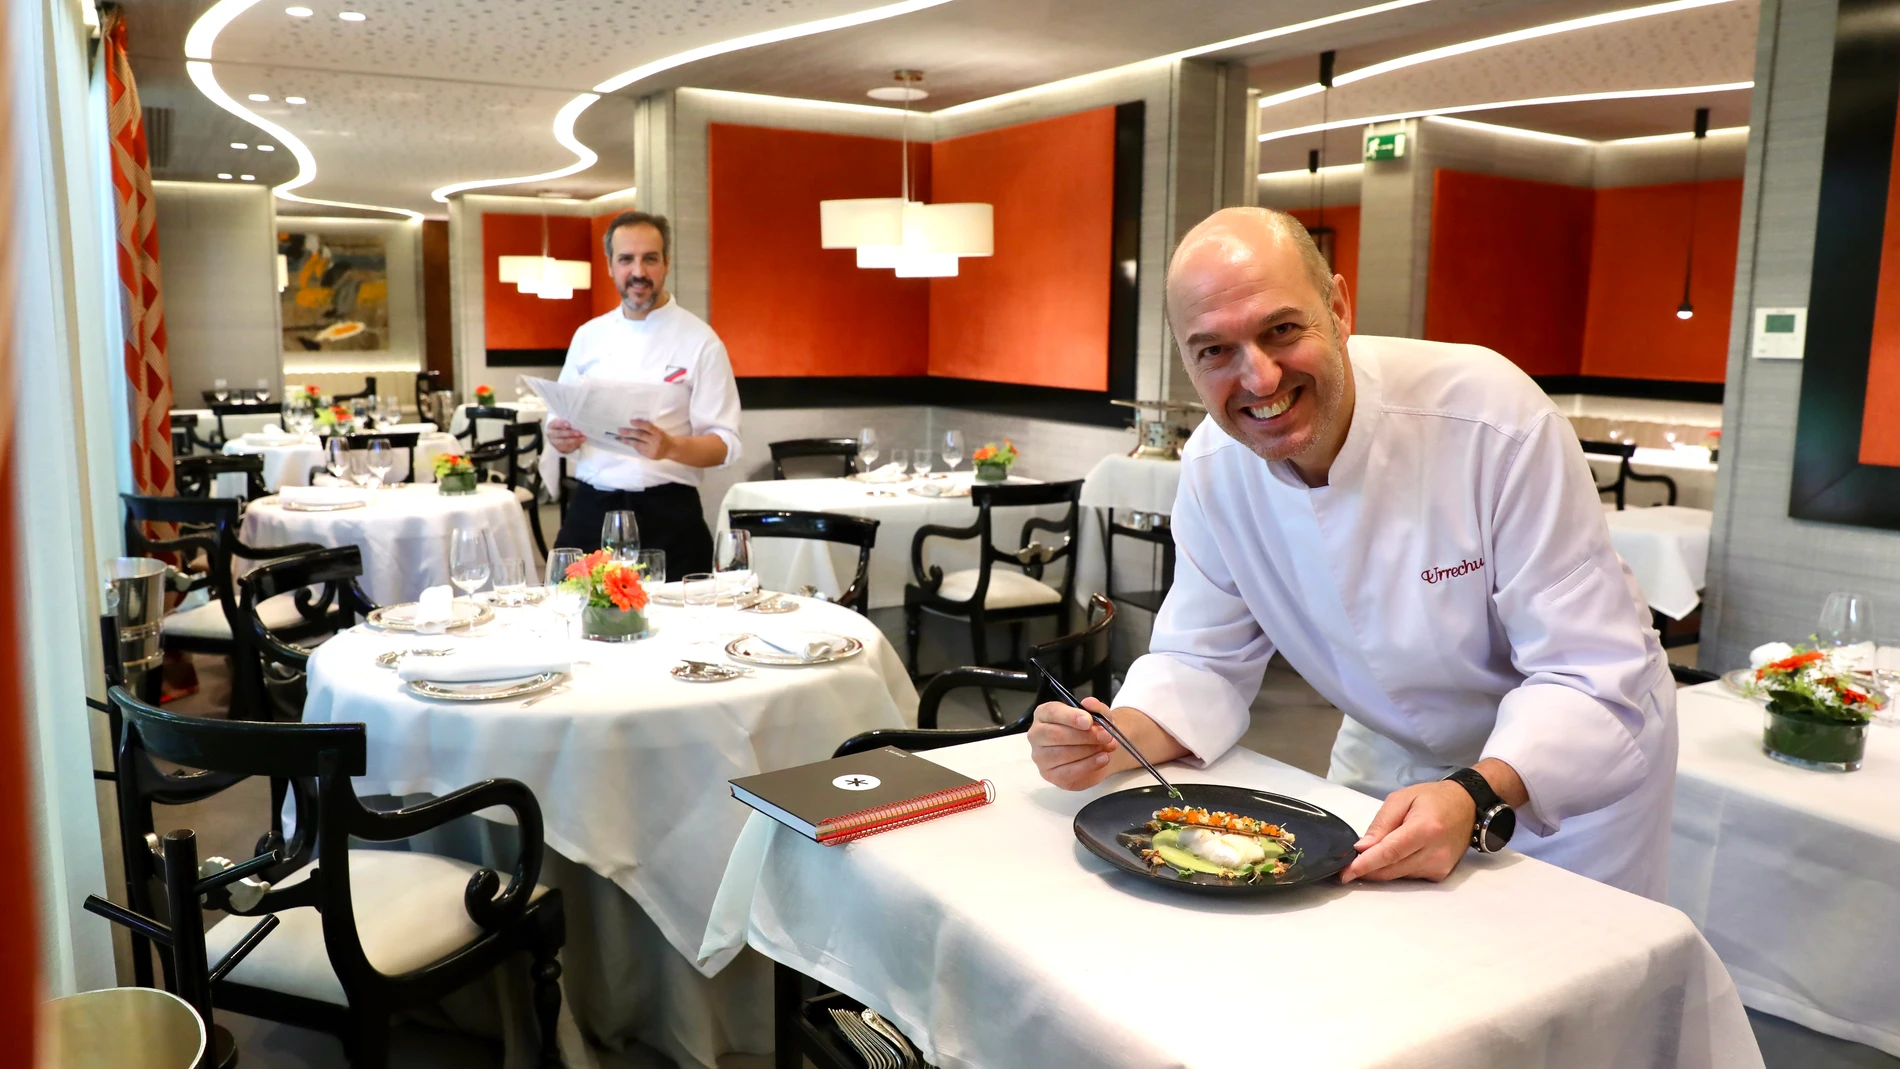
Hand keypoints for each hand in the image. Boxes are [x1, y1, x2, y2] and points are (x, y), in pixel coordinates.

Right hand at [546, 417, 584, 453]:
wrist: (559, 434)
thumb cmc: (564, 425)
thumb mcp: (564, 422)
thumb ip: (569, 421)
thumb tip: (578, 423)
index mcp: (551, 425)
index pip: (555, 424)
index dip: (562, 424)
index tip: (569, 424)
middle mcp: (551, 434)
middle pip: (560, 434)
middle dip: (570, 433)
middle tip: (579, 433)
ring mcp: (554, 442)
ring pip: (564, 442)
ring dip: (574, 440)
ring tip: (583, 438)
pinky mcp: (559, 448)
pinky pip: (567, 447)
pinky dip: (575, 445)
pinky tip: (581, 442)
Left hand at [613, 418, 671, 460]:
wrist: (671, 449)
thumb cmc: (663, 437)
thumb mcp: (659, 431)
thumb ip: (649, 429)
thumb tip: (634, 425)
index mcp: (658, 433)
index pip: (648, 427)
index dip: (639, 424)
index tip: (630, 421)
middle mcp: (655, 441)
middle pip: (640, 436)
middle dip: (629, 432)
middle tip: (620, 430)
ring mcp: (652, 449)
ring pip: (637, 444)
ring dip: (627, 441)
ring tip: (619, 438)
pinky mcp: (649, 456)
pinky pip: (639, 450)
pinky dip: (633, 445)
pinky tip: (628, 442)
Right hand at [1028, 697, 1121, 788]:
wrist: (1099, 750)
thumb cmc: (1091, 730)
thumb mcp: (1098, 715)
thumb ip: (1096, 708)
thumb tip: (1089, 703)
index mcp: (1044, 714)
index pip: (1051, 712)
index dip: (1070, 716)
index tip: (1088, 721)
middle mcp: (1037, 735)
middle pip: (1055, 734)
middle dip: (1084, 736)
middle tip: (1105, 735)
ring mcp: (1041, 757)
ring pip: (1062, 754)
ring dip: (1088, 750)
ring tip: (1105, 747)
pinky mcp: (1050, 775)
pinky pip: (1067, 772)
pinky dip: (1088, 765)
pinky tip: (1102, 758)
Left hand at [1338, 780, 1475, 883]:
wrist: (1467, 806)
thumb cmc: (1432, 798)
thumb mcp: (1401, 799)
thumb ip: (1381, 824)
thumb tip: (1362, 848)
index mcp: (1425, 829)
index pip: (1390, 852)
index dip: (1366, 864)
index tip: (1346, 872)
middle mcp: (1434, 852)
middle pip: (1392, 869)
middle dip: (1367, 870)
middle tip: (1347, 867)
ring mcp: (1440, 867)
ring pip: (1398, 876)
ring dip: (1381, 869)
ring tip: (1372, 855)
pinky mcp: (1441, 874)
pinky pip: (1409, 877)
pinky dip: (1396, 869)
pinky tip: (1396, 855)